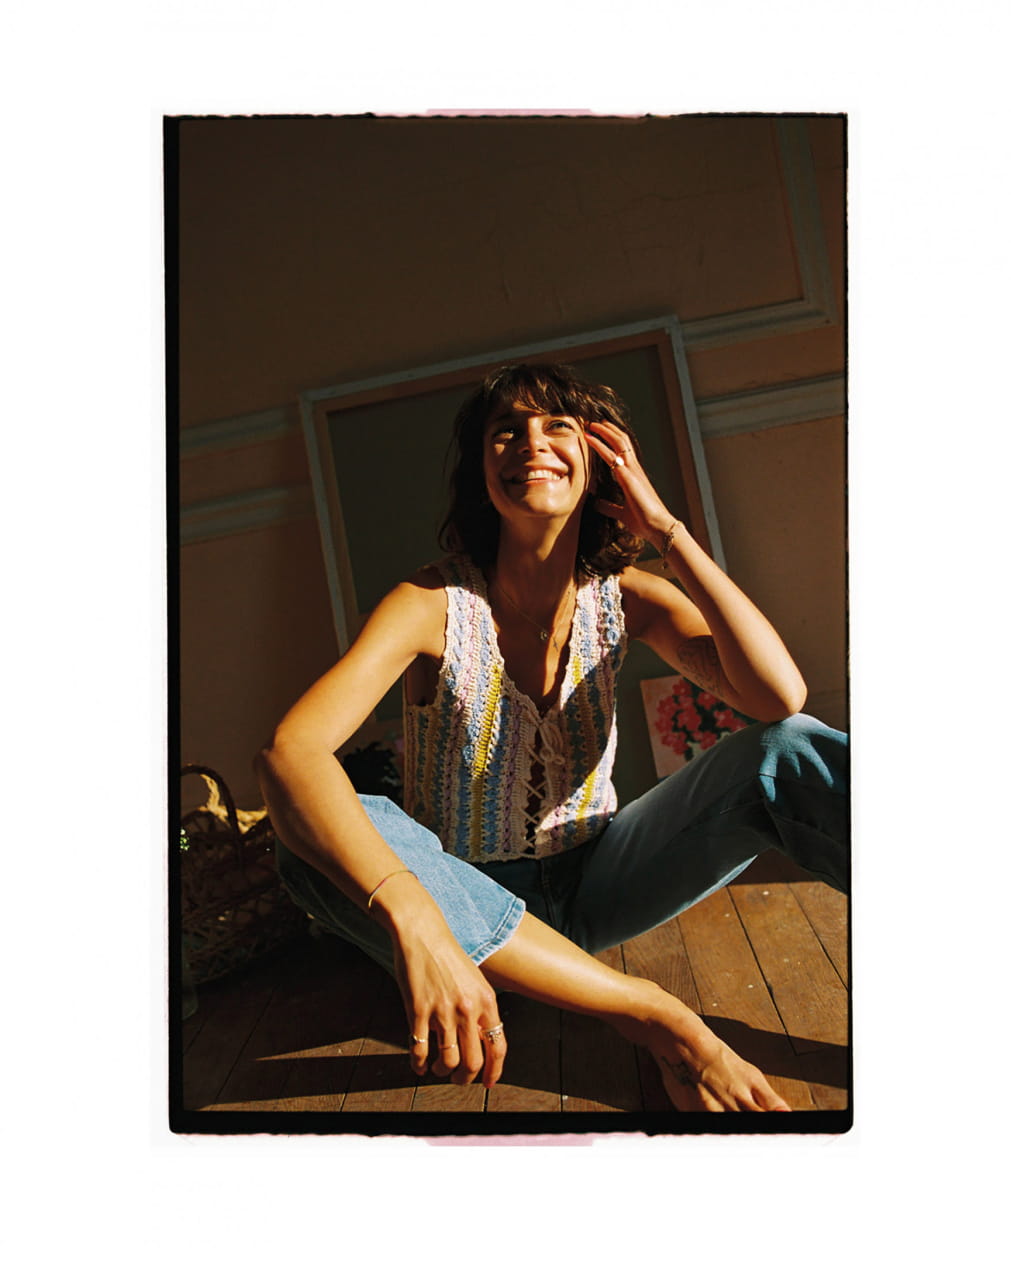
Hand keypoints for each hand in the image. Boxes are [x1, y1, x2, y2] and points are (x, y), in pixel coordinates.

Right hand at [389, 908, 506, 1088]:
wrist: (423, 933)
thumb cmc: (448, 955)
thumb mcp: (475, 980)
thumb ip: (480, 1009)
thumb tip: (483, 1041)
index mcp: (486, 1001)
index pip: (498, 1046)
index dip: (495, 1071)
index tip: (489, 1083)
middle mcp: (468, 1009)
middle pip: (473, 1062)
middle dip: (465, 1078)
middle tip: (457, 1078)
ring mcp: (443, 1011)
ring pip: (448, 1061)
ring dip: (442, 1072)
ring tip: (437, 1069)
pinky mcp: (419, 1010)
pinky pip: (420, 1049)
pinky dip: (419, 1064)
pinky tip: (418, 1065)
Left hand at [584, 419, 677, 545]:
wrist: (657, 527)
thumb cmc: (643, 521)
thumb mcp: (621, 513)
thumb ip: (609, 507)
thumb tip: (596, 503)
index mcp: (633, 476)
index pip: (623, 451)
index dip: (612, 439)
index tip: (599, 433)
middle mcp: (634, 470)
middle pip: (622, 441)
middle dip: (608, 430)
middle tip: (594, 423)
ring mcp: (632, 471)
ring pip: (619, 443)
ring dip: (604, 432)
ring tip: (591, 425)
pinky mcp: (628, 477)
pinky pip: (612, 457)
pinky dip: (600, 446)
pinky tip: (590, 440)